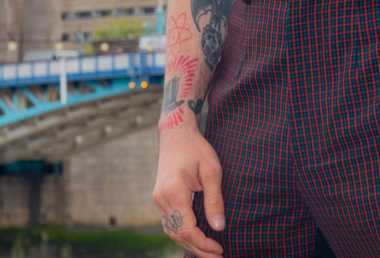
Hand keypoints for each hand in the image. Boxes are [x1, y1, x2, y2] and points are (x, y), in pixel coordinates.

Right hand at [153, 125, 225, 256]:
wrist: (176, 134)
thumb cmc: (196, 149)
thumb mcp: (211, 171)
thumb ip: (214, 199)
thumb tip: (220, 227)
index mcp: (174, 192)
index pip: (187, 229)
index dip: (203, 243)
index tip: (220, 248)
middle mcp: (162, 199)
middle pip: (178, 234)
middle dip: (198, 249)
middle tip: (218, 256)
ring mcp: (158, 199)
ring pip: (172, 231)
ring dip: (190, 244)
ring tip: (209, 253)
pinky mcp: (160, 198)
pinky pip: (170, 223)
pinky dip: (182, 234)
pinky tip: (196, 239)